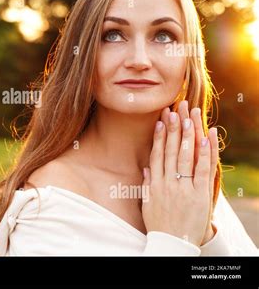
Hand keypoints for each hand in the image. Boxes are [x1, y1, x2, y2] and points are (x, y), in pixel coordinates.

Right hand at [142, 100, 216, 246]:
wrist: (171, 244)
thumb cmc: (159, 224)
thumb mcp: (147, 203)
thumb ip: (146, 184)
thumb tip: (146, 167)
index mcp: (153, 184)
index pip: (156, 154)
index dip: (158, 137)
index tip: (160, 121)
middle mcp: (167, 183)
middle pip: (170, 150)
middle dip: (173, 128)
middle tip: (175, 110)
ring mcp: (182, 188)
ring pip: (185, 156)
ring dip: (187, 134)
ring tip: (189, 116)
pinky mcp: (198, 194)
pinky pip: (203, 169)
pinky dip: (205, 153)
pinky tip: (206, 137)